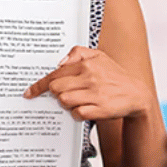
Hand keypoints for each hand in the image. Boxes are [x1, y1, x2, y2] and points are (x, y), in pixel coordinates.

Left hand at [24, 46, 149, 121]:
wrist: (137, 95)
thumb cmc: (114, 75)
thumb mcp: (99, 56)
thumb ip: (77, 53)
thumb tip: (59, 63)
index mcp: (87, 64)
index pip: (55, 74)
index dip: (39, 85)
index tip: (29, 92)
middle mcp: (90, 78)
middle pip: (56, 89)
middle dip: (56, 94)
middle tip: (64, 93)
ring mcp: (96, 94)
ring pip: (64, 101)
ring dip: (66, 104)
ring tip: (77, 100)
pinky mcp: (100, 109)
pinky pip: (77, 113)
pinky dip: (77, 113)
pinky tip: (85, 108)